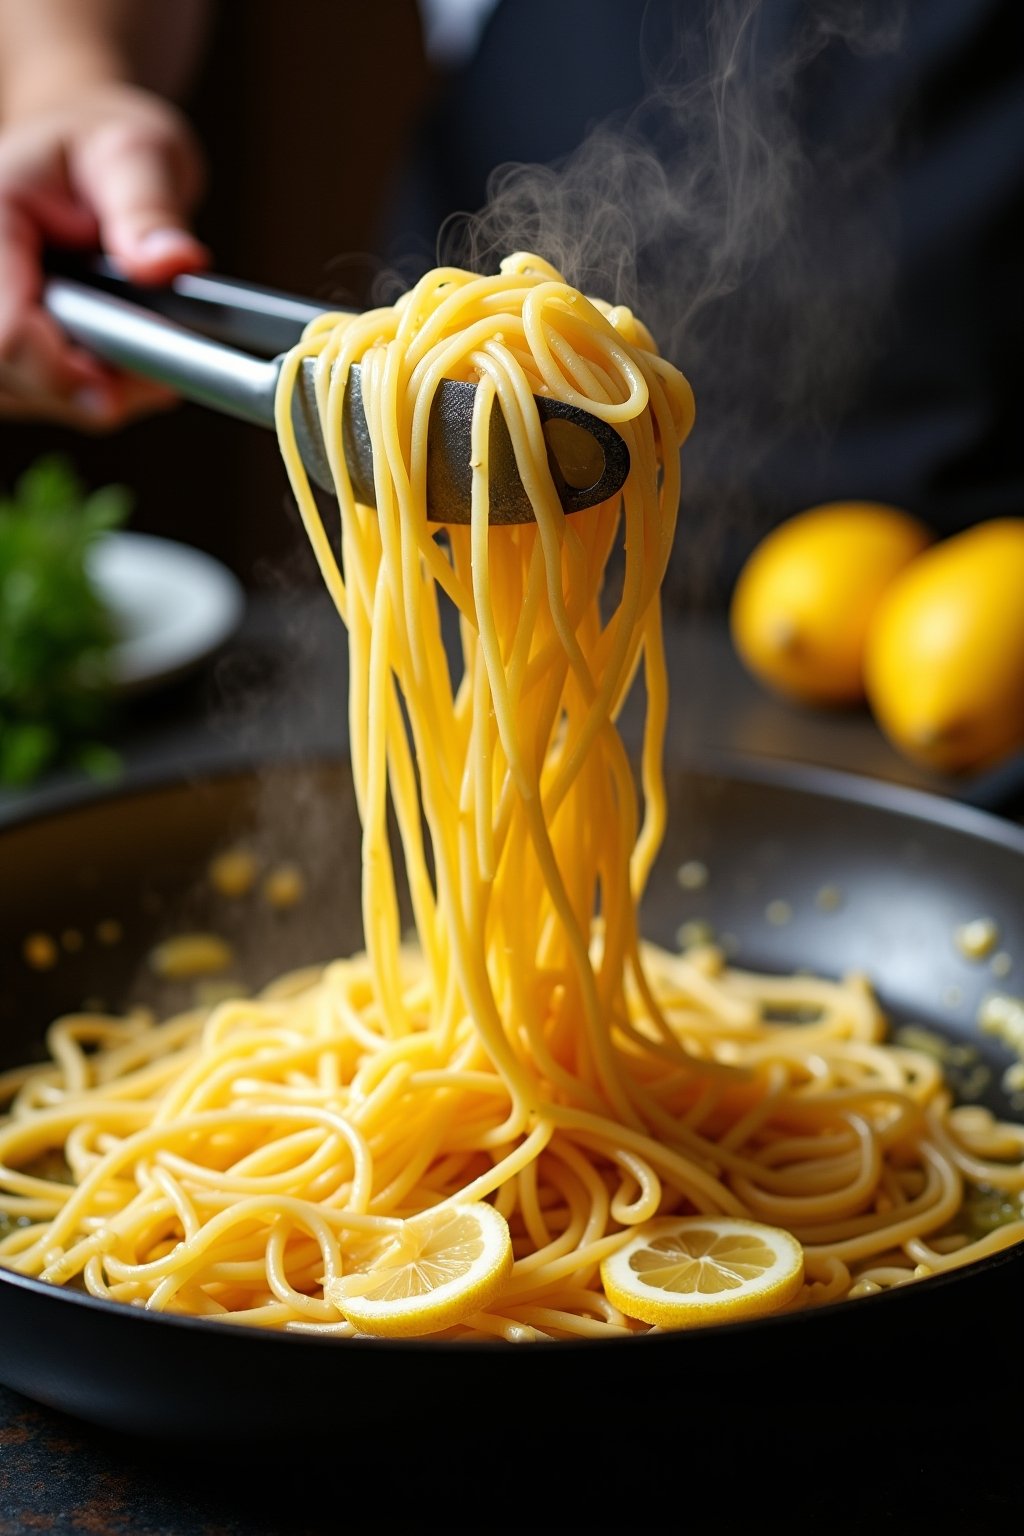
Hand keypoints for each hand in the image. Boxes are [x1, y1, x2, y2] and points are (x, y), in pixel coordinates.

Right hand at [0, 82, 208, 428]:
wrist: (84, 157)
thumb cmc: (104, 147)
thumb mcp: (136, 154)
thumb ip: (149, 211)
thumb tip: (174, 264)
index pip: (5, 332)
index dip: (61, 375)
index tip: (120, 393)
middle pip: (12, 375)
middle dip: (88, 389)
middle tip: (158, 379)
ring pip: (21, 394)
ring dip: (87, 395)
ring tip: (143, 362)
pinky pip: (29, 393)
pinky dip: (78, 392)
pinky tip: (116, 366)